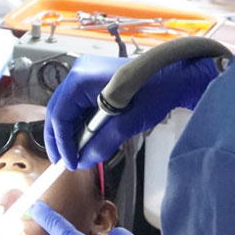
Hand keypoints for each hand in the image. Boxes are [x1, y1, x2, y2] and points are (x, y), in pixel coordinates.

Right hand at [45, 54, 218, 167]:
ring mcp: (86, 74)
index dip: (61, 142)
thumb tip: (83, 161)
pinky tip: (86, 138)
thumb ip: (102, 144)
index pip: (59, 115)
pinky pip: (79, 104)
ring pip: (67, 108)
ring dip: (70, 131)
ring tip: (75, 153)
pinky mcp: (94, 79)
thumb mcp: (127, 124)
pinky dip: (80, 122)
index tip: (68, 162)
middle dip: (60, 138)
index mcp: (82, 79)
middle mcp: (79, 72)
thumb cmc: (156, 92)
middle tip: (64, 161)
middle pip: (58, 110)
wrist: (175, 75)